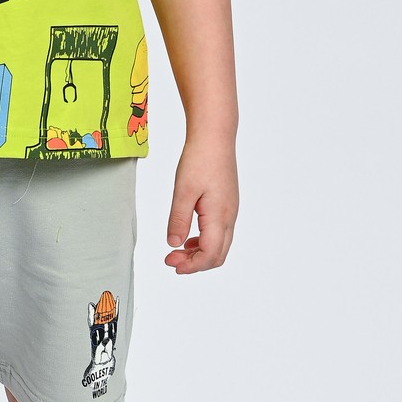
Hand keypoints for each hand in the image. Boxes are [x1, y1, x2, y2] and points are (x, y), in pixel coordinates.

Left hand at [165, 136, 237, 274]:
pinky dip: (204, 241)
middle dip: (195, 263)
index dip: (191, 265)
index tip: (171, 263)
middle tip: (170, 260)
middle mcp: (229, 217)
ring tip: (176, 250)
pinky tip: (188, 236)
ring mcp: (230, 211)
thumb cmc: (200, 160)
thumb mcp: (183, 191)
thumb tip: (174, 244)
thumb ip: (179, 220)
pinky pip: (219, 232)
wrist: (215, 137)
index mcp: (219, 215)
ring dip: (199, 253)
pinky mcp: (227, 204)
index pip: (209, 254)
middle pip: (218, 254)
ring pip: (220, 244)